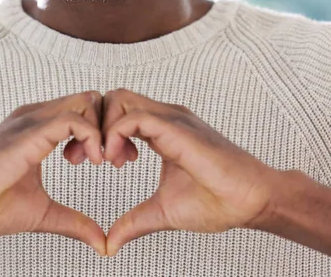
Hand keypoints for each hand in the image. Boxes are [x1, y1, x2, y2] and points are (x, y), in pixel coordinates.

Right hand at [0, 91, 106, 255]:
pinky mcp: (29, 132)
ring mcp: (32, 120)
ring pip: (85, 102)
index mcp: (40, 127)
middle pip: (90, 99)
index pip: (85, 108)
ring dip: (102, 130)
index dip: (104, 131)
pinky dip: (91, 136)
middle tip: (110, 159)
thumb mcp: (42, 212)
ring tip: (100, 161)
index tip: (108, 161)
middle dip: (109, 126)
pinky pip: (72, 119)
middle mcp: (37, 116)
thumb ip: (73, 221)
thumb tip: (101, 243)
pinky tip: (93, 160)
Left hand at [71, 88, 279, 256]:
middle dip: (93, 123)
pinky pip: (134, 117)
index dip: (98, 132)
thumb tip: (109, 244)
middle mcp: (164, 116)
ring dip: (103, 127)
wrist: (253, 201)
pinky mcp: (176, 128)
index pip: (118, 111)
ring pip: (120, 98)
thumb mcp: (163, 211)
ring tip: (104, 161)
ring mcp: (171, 118)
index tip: (92, 161)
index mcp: (161, 129)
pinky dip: (116, 134)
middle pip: (114, 97)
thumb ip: (134, 221)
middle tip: (88, 159)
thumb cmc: (217, 202)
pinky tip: (116, 160)